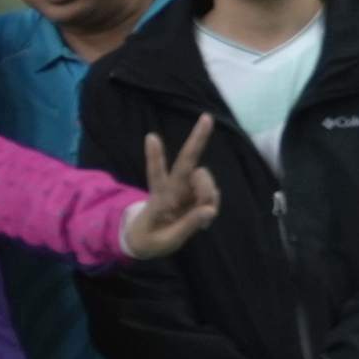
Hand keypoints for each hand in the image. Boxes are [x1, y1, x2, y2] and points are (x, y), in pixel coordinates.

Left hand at [124, 117, 222, 259]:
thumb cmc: (150, 239)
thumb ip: (187, 226)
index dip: (155, 157)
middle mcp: (172, 187)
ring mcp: (184, 189)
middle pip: (187, 161)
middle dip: (198, 139)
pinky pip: (212, 194)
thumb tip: (209, 210)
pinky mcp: (194, 195)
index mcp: (159, 198)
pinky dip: (212, 204)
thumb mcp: (166, 240)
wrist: (146, 240)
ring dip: (209, 193)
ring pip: (205, 179)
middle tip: (207, 117)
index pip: (156, 175)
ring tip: (200, 217)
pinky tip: (203, 216)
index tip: (151, 137)